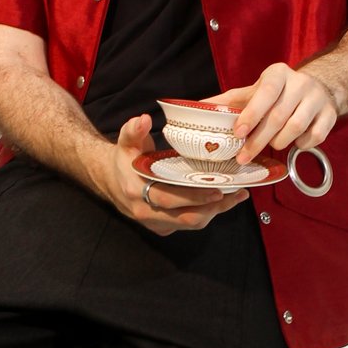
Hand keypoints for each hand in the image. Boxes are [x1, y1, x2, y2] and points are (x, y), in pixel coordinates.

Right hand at [100, 114, 248, 236]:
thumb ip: (133, 129)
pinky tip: (222, 201)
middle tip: (236, 193)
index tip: (217, 189)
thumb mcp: (126, 142)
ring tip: (236, 197)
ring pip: (190, 224)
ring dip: (215, 212)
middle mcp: (146, 212)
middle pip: (186, 217)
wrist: (110, 181)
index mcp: (136, 191)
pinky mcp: (163, 228)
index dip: (194, 197)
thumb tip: (144, 119)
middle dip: (214, 207)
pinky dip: (207, 214)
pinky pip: (188, 225)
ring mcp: (155, 223)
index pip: (168, 198)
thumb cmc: (124, 160)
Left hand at [215, 65, 338, 164]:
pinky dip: (302, 145)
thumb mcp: (254, 92)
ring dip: (279, 142)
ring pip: (297, 127)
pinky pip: (316, 136)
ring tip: (272, 145)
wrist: (317, 89)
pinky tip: (294, 144)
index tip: (238, 133)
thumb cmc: (278, 94)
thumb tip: (197, 108)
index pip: (266, 92)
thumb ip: (228, 101)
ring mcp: (318, 98)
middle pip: (279, 116)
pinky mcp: (331, 114)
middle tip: (244, 157)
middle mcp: (300, 83)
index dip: (252, 114)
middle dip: (259, 141)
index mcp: (278, 74)